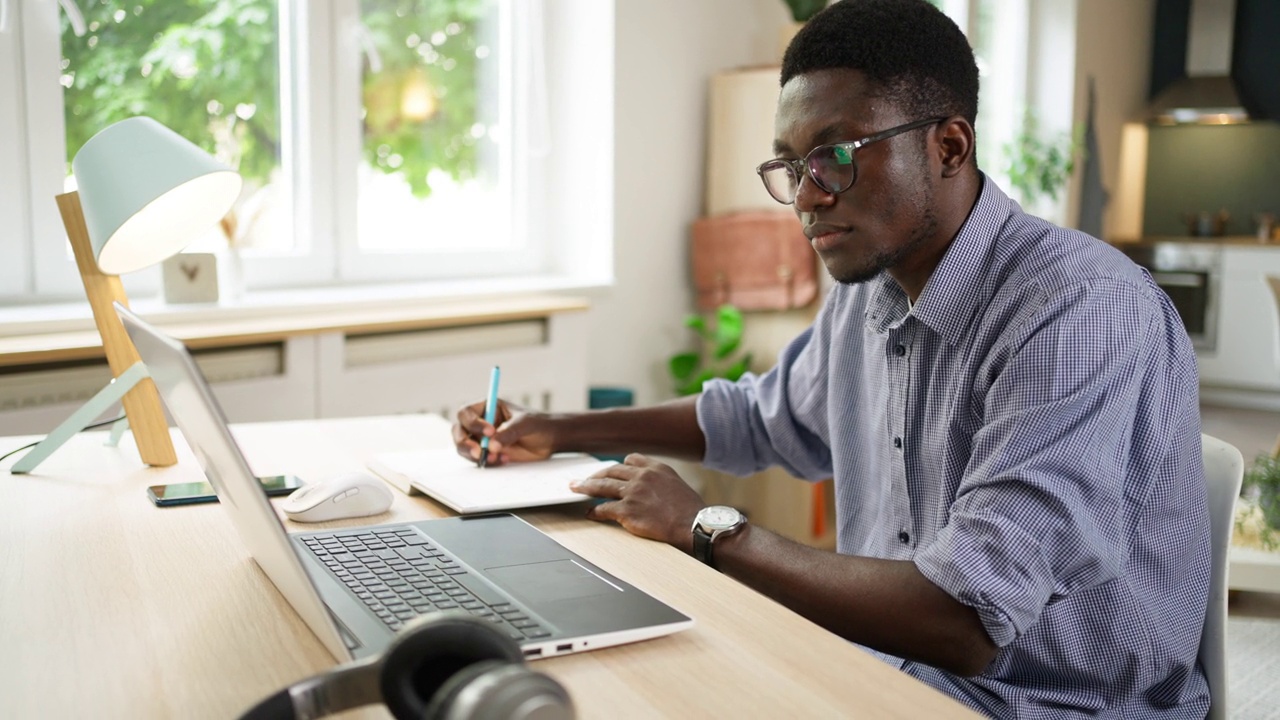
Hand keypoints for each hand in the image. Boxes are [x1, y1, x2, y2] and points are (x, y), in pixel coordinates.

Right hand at [451, 399, 555, 465]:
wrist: (548, 441)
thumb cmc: (537, 424)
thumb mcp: (525, 424)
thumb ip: (509, 432)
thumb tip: (491, 445)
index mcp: (486, 407)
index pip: (467, 412)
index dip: (473, 422)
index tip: (489, 431)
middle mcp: (479, 422)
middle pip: (459, 431)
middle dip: (465, 442)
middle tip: (479, 452)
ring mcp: (481, 439)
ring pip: (464, 447)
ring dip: (475, 455)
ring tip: (495, 457)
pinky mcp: (487, 454)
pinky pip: (478, 460)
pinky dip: (488, 462)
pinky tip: (505, 459)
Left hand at [570, 454, 704, 551]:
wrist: (695, 525)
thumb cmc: (690, 512)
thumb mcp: (678, 486)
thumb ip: (661, 483)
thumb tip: (651, 490)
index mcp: (656, 468)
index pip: (631, 459)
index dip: (618, 466)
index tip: (610, 470)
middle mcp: (643, 476)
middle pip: (611, 470)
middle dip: (595, 475)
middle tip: (584, 479)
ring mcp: (633, 492)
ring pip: (602, 486)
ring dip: (586, 487)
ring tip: (576, 489)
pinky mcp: (627, 510)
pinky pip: (603, 508)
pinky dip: (594, 511)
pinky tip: (589, 513)